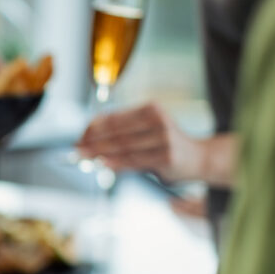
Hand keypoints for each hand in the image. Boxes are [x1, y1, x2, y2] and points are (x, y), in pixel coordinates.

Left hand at [76, 104, 236, 186]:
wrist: (199, 158)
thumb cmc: (166, 144)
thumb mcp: (146, 131)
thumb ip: (122, 132)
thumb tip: (89, 138)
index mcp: (150, 109)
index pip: (115, 118)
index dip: (93, 128)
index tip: (78, 138)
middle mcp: (158, 120)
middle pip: (117, 132)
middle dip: (92, 142)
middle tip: (75, 150)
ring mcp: (163, 138)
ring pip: (124, 146)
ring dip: (100, 153)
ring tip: (83, 157)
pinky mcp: (166, 156)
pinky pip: (135, 160)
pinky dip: (117, 163)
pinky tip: (103, 164)